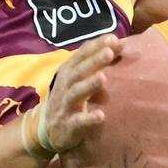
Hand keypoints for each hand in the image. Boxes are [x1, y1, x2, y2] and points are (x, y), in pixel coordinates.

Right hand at [21, 34, 121, 160]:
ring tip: (103, 78)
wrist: (47, 128)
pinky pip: (78, 122)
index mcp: (69, 71)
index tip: (113, 38)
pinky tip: (100, 116)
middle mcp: (66, 86)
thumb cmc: (70, 97)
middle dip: (94, 61)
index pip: (81, 55)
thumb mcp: (78, 77)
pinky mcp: (68, 126)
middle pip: (79, 71)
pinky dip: (88, 119)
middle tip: (110, 52)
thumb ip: (95, 60)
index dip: (96, 46)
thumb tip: (120, 41)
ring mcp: (65, 106)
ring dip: (89, 85)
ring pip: (76, 93)